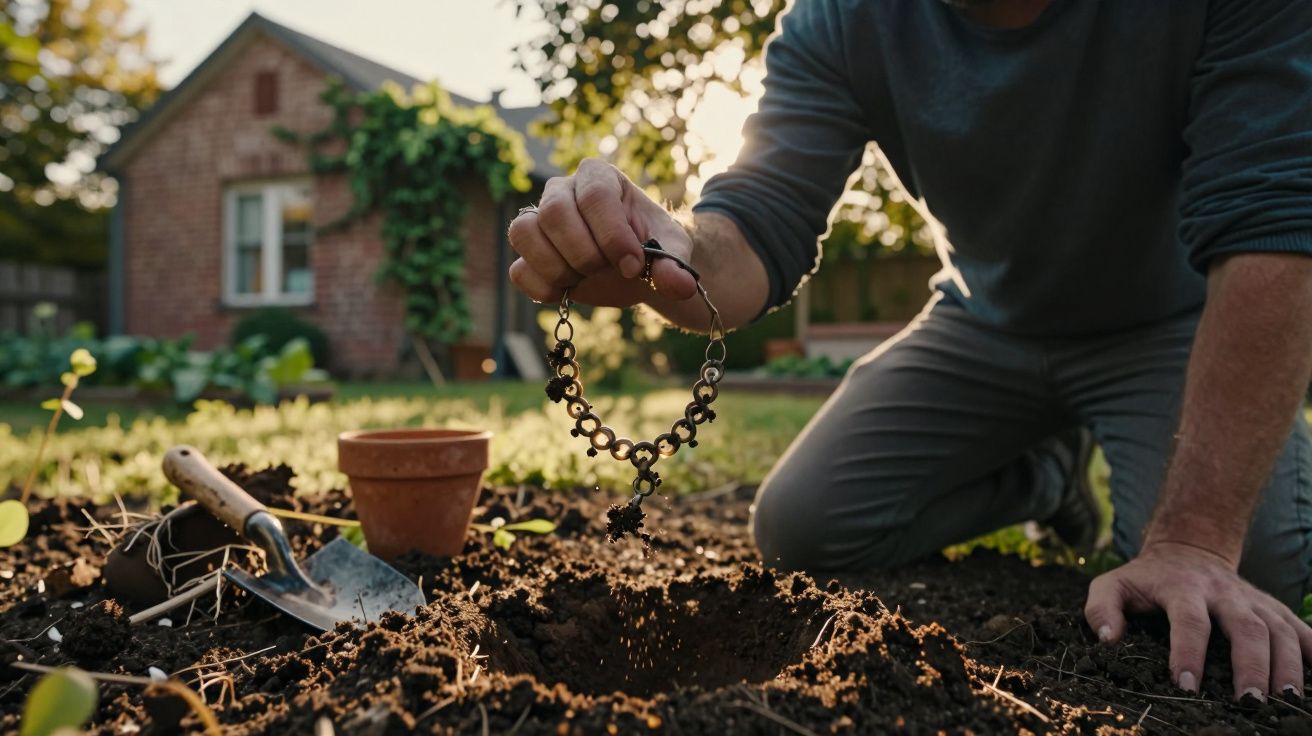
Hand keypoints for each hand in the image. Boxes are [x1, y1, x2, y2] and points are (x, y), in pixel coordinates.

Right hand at [507, 158, 696, 306]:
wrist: (635, 269)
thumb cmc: (651, 248)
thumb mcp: (672, 252)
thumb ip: (674, 266)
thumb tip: (680, 286)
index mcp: (599, 176)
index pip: (593, 195)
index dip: (612, 235)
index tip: (633, 266)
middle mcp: (562, 190)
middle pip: (553, 212)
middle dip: (583, 252)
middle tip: (606, 270)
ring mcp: (539, 220)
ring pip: (523, 232)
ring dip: (557, 267)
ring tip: (585, 278)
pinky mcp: (528, 254)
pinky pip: (518, 270)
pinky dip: (543, 288)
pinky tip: (569, 290)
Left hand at [1084, 541, 1311, 699]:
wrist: (1186, 549)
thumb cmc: (1145, 579)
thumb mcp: (1113, 584)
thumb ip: (1102, 609)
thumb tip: (1107, 640)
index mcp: (1182, 588)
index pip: (1188, 621)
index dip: (1188, 653)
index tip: (1186, 685)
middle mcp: (1224, 593)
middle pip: (1247, 627)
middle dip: (1251, 665)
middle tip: (1250, 702)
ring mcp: (1253, 599)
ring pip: (1280, 629)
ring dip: (1288, 665)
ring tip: (1287, 700)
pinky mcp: (1273, 607)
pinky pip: (1301, 627)